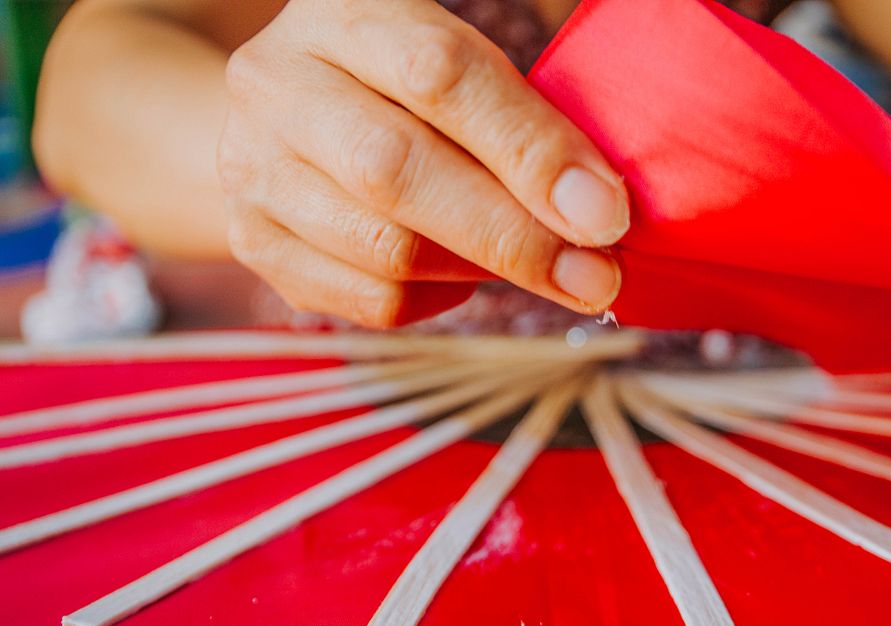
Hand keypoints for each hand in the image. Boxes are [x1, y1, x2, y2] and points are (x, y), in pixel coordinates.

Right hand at [217, 0, 629, 326]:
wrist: (285, 120)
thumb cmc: (404, 92)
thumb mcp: (455, 66)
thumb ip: (518, 118)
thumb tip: (597, 209)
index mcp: (344, 14)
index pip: (441, 75)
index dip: (530, 150)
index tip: (605, 212)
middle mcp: (278, 84)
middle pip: (397, 174)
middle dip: (515, 237)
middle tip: (595, 277)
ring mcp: (253, 168)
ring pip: (385, 250)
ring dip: (482, 272)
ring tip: (536, 267)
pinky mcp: (255, 243)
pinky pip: (369, 300)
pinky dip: (435, 300)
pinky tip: (458, 274)